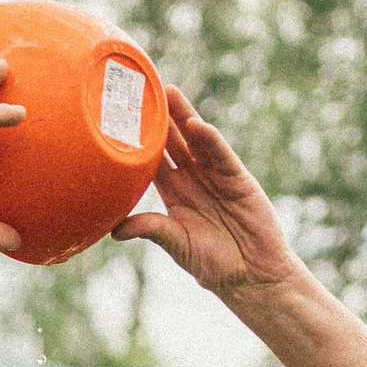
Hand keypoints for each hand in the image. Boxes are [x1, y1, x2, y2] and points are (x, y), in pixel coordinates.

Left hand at [112, 85, 306, 295]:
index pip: (153, 161)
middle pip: (172, 142)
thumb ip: (151, 229)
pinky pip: (220, 154)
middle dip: (159, 119)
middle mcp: (193, 179)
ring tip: (168, 92)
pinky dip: (209, 139)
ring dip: (183, 116)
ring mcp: (216, 175)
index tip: (120, 121)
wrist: (251, 275)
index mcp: (174, 194)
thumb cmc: (213, 264)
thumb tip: (114, 230)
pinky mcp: (237, 177)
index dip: (138, 142)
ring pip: (196, 140)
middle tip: (142, 91)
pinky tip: (196, 125)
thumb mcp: (177, 243)